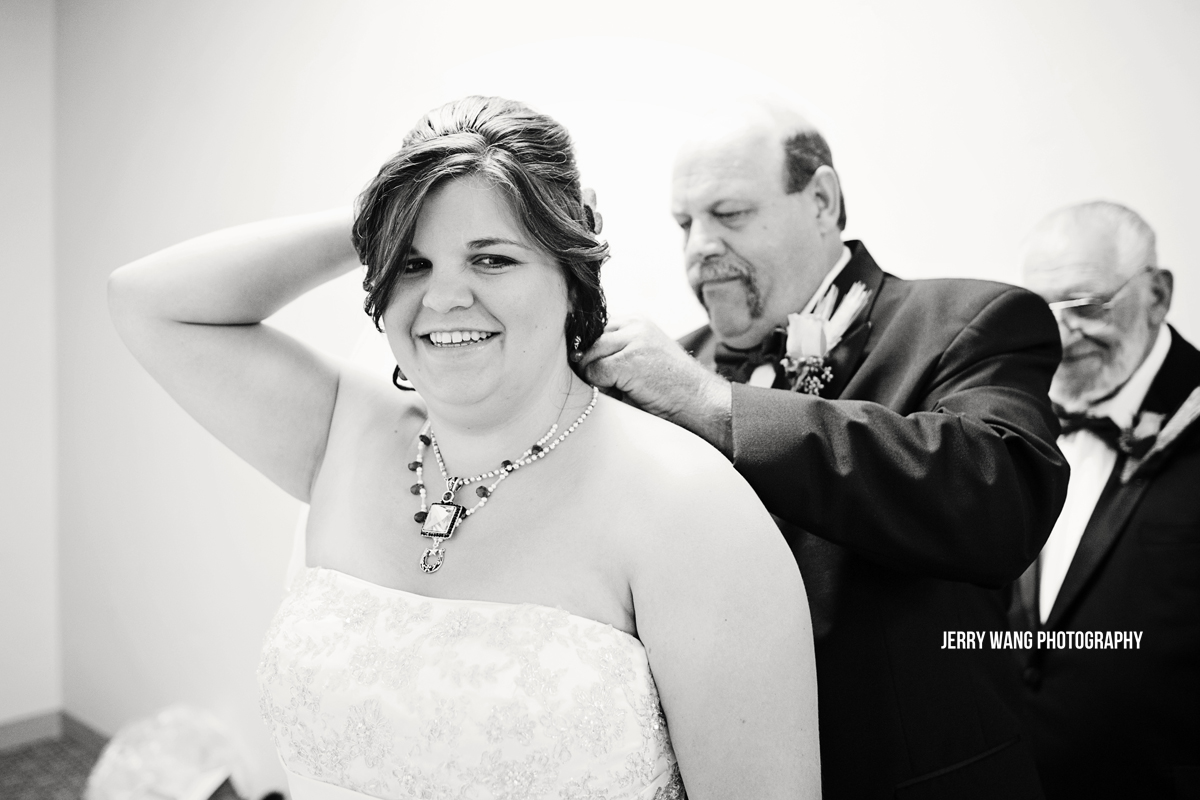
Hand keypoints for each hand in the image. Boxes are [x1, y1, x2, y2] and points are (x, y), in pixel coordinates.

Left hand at [581, 317, 732, 454]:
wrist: (701, 401)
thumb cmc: (669, 386)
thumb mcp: (641, 358)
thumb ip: (613, 351)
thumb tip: (572, 357)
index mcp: (636, 321)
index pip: (593, 327)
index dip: (588, 350)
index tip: (590, 367)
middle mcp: (634, 324)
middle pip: (587, 341)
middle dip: (589, 364)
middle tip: (606, 383)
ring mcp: (633, 340)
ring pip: (589, 356)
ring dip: (596, 377)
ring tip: (619, 388)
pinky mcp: (630, 360)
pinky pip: (595, 372)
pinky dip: (602, 387)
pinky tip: (624, 392)